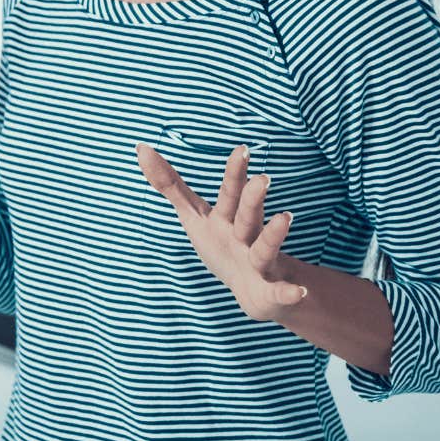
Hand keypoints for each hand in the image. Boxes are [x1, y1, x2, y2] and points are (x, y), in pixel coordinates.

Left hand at [136, 143, 307, 321]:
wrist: (253, 289)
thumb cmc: (221, 243)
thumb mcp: (194, 215)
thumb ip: (170, 184)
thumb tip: (141, 148)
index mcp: (227, 217)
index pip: (230, 191)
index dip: (234, 173)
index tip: (241, 149)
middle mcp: (245, 235)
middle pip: (247, 215)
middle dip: (253, 198)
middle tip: (262, 179)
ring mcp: (258, 262)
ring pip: (265, 248)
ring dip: (274, 234)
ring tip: (285, 217)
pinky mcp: (268, 290)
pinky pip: (278, 292)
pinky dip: (289, 292)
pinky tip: (299, 291)